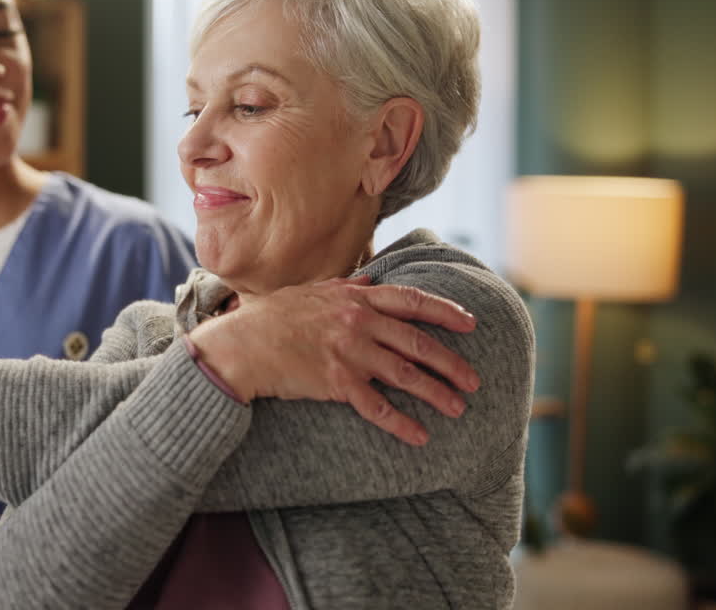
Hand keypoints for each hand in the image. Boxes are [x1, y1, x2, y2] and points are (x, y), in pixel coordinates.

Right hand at [189, 276, 478, 444]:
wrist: (241, 344)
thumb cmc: (271, 317)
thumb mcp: (311, 291)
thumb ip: (345, 286)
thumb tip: (369, 280)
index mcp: (355, 298)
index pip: (411, 301)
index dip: (445, 312)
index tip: (471, 323)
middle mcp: (358, 323)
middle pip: (417, 342)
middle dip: (451, 363)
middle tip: (473, 381)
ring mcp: (349, 352)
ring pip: (405, 375)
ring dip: (436, 393)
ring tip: (457, 407)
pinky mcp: (336, 382)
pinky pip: (377, 407)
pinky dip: (401, 423)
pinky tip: (420, 436)